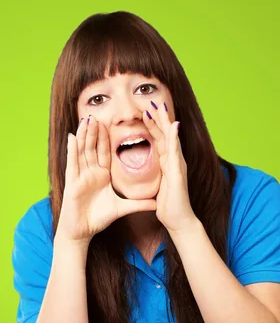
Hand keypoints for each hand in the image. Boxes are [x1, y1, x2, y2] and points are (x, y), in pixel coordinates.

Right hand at [58, 115, 157, 243]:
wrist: (82, 232)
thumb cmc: (97, 219)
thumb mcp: (122, 209)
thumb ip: (138, 204)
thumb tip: (156, 205)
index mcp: (101, 176)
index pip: (106, 153)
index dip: (108, 138)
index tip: (112, 124)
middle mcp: (90, 173)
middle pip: (93, 148)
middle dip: (95, 132)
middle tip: (98, 115)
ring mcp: (80, 176)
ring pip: (82, 151)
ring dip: (84, 135)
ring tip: (87, 119)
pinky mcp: (72, 182)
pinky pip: (72, 162)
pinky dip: (72, 149)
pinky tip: (72, 136)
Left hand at [144, 102, 197, 233]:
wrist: (179, 220)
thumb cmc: (169, 205)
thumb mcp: (157, 186)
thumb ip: (155, 175)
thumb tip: (146, 169)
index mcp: (167, 163)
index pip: (159, 140)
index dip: (153, 126)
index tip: (144, 112)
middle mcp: (174, 161)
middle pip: (165, 135)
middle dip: (158, 118)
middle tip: (151, 101)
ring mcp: (178, 165)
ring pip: (171, 139)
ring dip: (165, 122)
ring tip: (159, 107)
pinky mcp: (178, 172)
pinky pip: (175, 152)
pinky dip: (173, 138)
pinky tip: (172, 126)